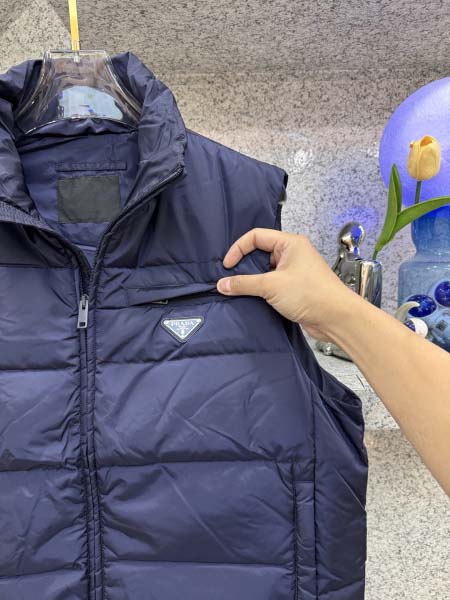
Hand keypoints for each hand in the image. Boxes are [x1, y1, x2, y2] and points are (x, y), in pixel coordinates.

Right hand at [216, 228, 358, 341]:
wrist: (336, 318)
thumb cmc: (309, 294)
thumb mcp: (271, 286)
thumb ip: (244, 284)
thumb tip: (222, 284)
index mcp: (290, 243)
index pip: (257, 236)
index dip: (239, 248)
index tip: (227, 266)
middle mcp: (293, 254)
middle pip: (260, 252)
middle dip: (244, 264)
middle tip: (230, 277)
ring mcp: (295, 271)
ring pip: (266, 270)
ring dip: (252, 279)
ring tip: (238, 289)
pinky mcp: (295, 288)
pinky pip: (272, 283)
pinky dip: (261, 290)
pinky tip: (251, 298)